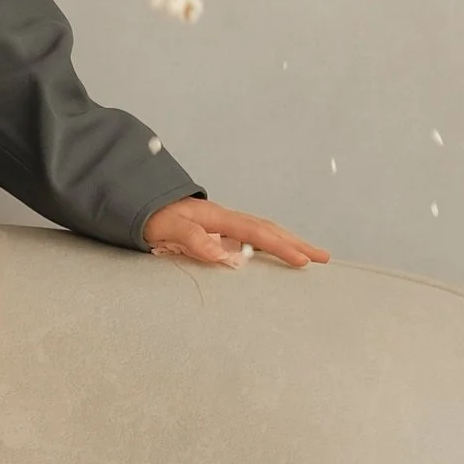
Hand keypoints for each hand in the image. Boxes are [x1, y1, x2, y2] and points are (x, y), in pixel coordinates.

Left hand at [143, 197, 328, 269]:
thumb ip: (194, 240)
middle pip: (269, 230)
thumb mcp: (168, 228)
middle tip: (324, 258)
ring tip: (309, 256)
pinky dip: (269, 243)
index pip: (257, 234)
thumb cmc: (153, 216)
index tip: (302, 261)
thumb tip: (223, 256)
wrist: (139, 202)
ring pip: (263, 232)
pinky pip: (251, 237)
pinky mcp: (218, 229)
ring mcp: (224, 224)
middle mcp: (226, 219)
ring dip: (287, 243)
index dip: (281, 247)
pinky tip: (277, 253)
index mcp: (219, 218)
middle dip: (297, 244)